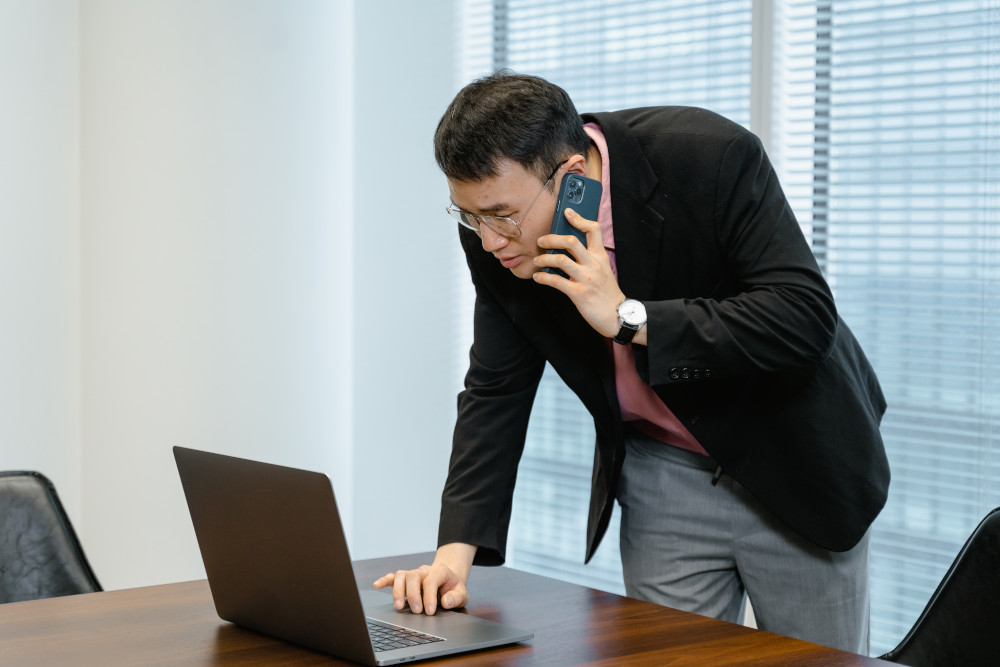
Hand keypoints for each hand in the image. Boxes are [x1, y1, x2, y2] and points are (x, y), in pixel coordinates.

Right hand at [372, 543, 475, 614]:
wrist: (448, 578)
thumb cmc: (453, 588)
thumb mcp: (462, 593)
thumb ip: (456, 597)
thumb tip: (445, 601)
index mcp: (440, 571)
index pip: (431, 581)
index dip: (429, 597)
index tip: (429, 612)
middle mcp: (424, 570)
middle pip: (413, 576)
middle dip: (413, 595)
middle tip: (416, 611)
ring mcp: (414, 574)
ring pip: (402, 575)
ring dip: (398, 590)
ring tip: (399, 606)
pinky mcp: (405, 579)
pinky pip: (393, 577)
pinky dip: (384, 580)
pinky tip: (377, 585)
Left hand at [533, 208, 625, 338]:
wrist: (617, 315)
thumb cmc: (607, 293)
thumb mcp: (603, 270)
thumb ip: (590, 258)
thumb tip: (568, 249)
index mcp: (600, 257)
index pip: (593, 230)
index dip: (579, 219)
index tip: (567, 213)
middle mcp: (593, 264)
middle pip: (571, 242)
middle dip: (552, 238)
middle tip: (542, 241)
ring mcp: (586, 278)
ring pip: (560, 260)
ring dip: (544, 258)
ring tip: (538, 260)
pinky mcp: (578, 293)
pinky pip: (556, 281)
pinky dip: (543, 277)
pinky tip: (538, 277)